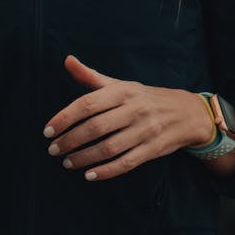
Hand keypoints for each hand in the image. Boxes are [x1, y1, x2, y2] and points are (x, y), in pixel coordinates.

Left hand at [42, 55, 216, 181]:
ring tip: (67, 162)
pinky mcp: (153, 149)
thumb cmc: (144, 98)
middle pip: (96, 127)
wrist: (187, 112)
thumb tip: (67, 60)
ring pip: (109, 147)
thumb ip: (92, 77)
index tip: (47, 131)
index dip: (65, 118)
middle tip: (53, 149)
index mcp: (123, 91)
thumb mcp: (121, 84)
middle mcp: (134, 109)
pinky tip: (89, 175)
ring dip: (84, 158)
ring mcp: (145, 130)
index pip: (88, 103)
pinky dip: (106, 171)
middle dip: (71, 140)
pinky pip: (126, 163)